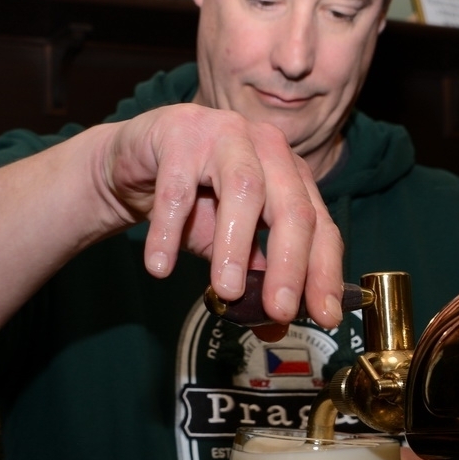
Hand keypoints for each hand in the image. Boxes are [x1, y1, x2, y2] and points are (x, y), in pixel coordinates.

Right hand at [97, 103, 344, 327]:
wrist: (133, 162)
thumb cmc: (191, 199)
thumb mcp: (228, 244)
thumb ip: (254, 277)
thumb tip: (274, 326)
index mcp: (291, 174)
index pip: (320, 225)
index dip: (324, 272)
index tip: (325, 317)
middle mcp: (268, 148)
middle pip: (292, 207)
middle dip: (289, 264)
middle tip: (279, 310)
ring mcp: (226, 134)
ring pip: (244, 189)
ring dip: (236, 246)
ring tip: (225, 291)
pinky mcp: (180, 132)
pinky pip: (176, 188)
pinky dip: (168, 231)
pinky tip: (160, 267)